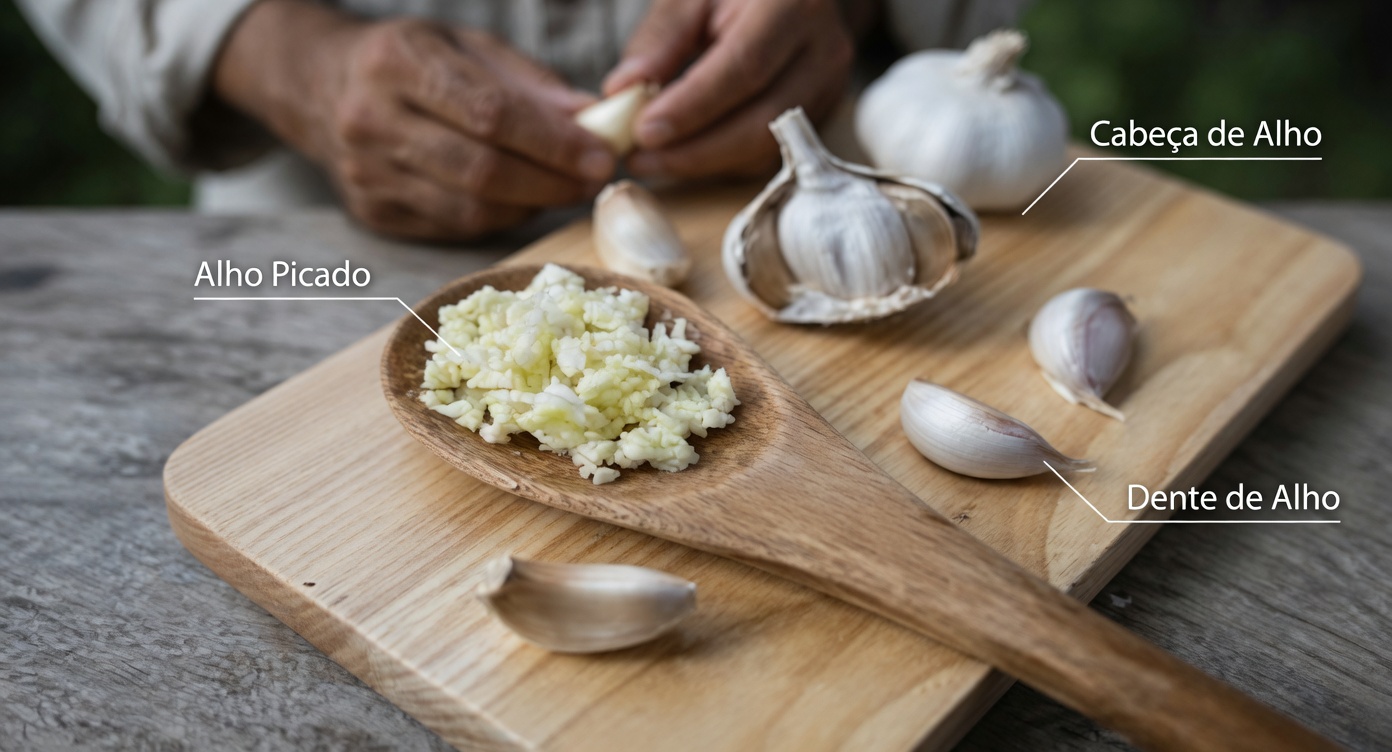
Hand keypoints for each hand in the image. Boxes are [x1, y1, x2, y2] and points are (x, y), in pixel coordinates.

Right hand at [214, 2, 615, 239]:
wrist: (318, 84)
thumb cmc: (406, 59)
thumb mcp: (464, 45)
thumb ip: (528, 83)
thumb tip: (591, 121)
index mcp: (396, 63)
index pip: (489, 113)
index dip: (553, 142)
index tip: (600, 155)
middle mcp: (372, 120)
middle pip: (481, 170)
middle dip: (551, 182)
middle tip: (593, 180)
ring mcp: (366, 174)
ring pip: (470, 209)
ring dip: (531, 205)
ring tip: (563, 188)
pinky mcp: (373, 212)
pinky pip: (454, 227)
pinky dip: (499, 217)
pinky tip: (520, 199)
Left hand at [603, 0, 854, 179]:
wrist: (784, 0)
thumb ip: (659, 40)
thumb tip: (622, 93)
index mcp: (792, 5)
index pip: (744, 67)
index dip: (693, 107)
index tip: (643, 132)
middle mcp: (823, 51)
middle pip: (761, 120)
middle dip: (695, 151)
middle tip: (640, 159)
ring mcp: (828, 90)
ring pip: (767, 147)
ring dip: (704, 163)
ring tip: (652, 159)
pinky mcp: (818, 118)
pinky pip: (768, 154)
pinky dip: (721, 163)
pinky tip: (683, 155)